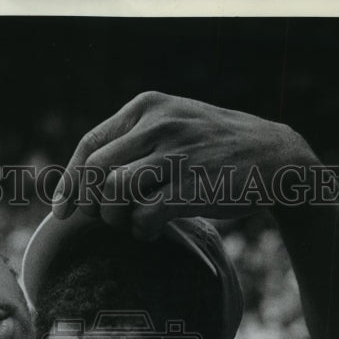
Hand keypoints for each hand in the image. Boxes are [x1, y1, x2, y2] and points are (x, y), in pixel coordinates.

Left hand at [52, 91, 316, 237]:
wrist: (276, 160)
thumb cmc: (216, 151)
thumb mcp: (173, 126)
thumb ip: (132, 142)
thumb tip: (76, 179)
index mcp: (148, 107)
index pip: (90, 145)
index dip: (69, 182)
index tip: (62, 210)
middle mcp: (159, 125)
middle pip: (96, 172)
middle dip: (91, 205)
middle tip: (106, 220)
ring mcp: (176, 155)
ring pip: (114, 193)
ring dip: (115, 219)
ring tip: (133, 223)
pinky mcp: (191, 187)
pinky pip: (144, 216)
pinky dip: (142, 231)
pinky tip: (154, 231)